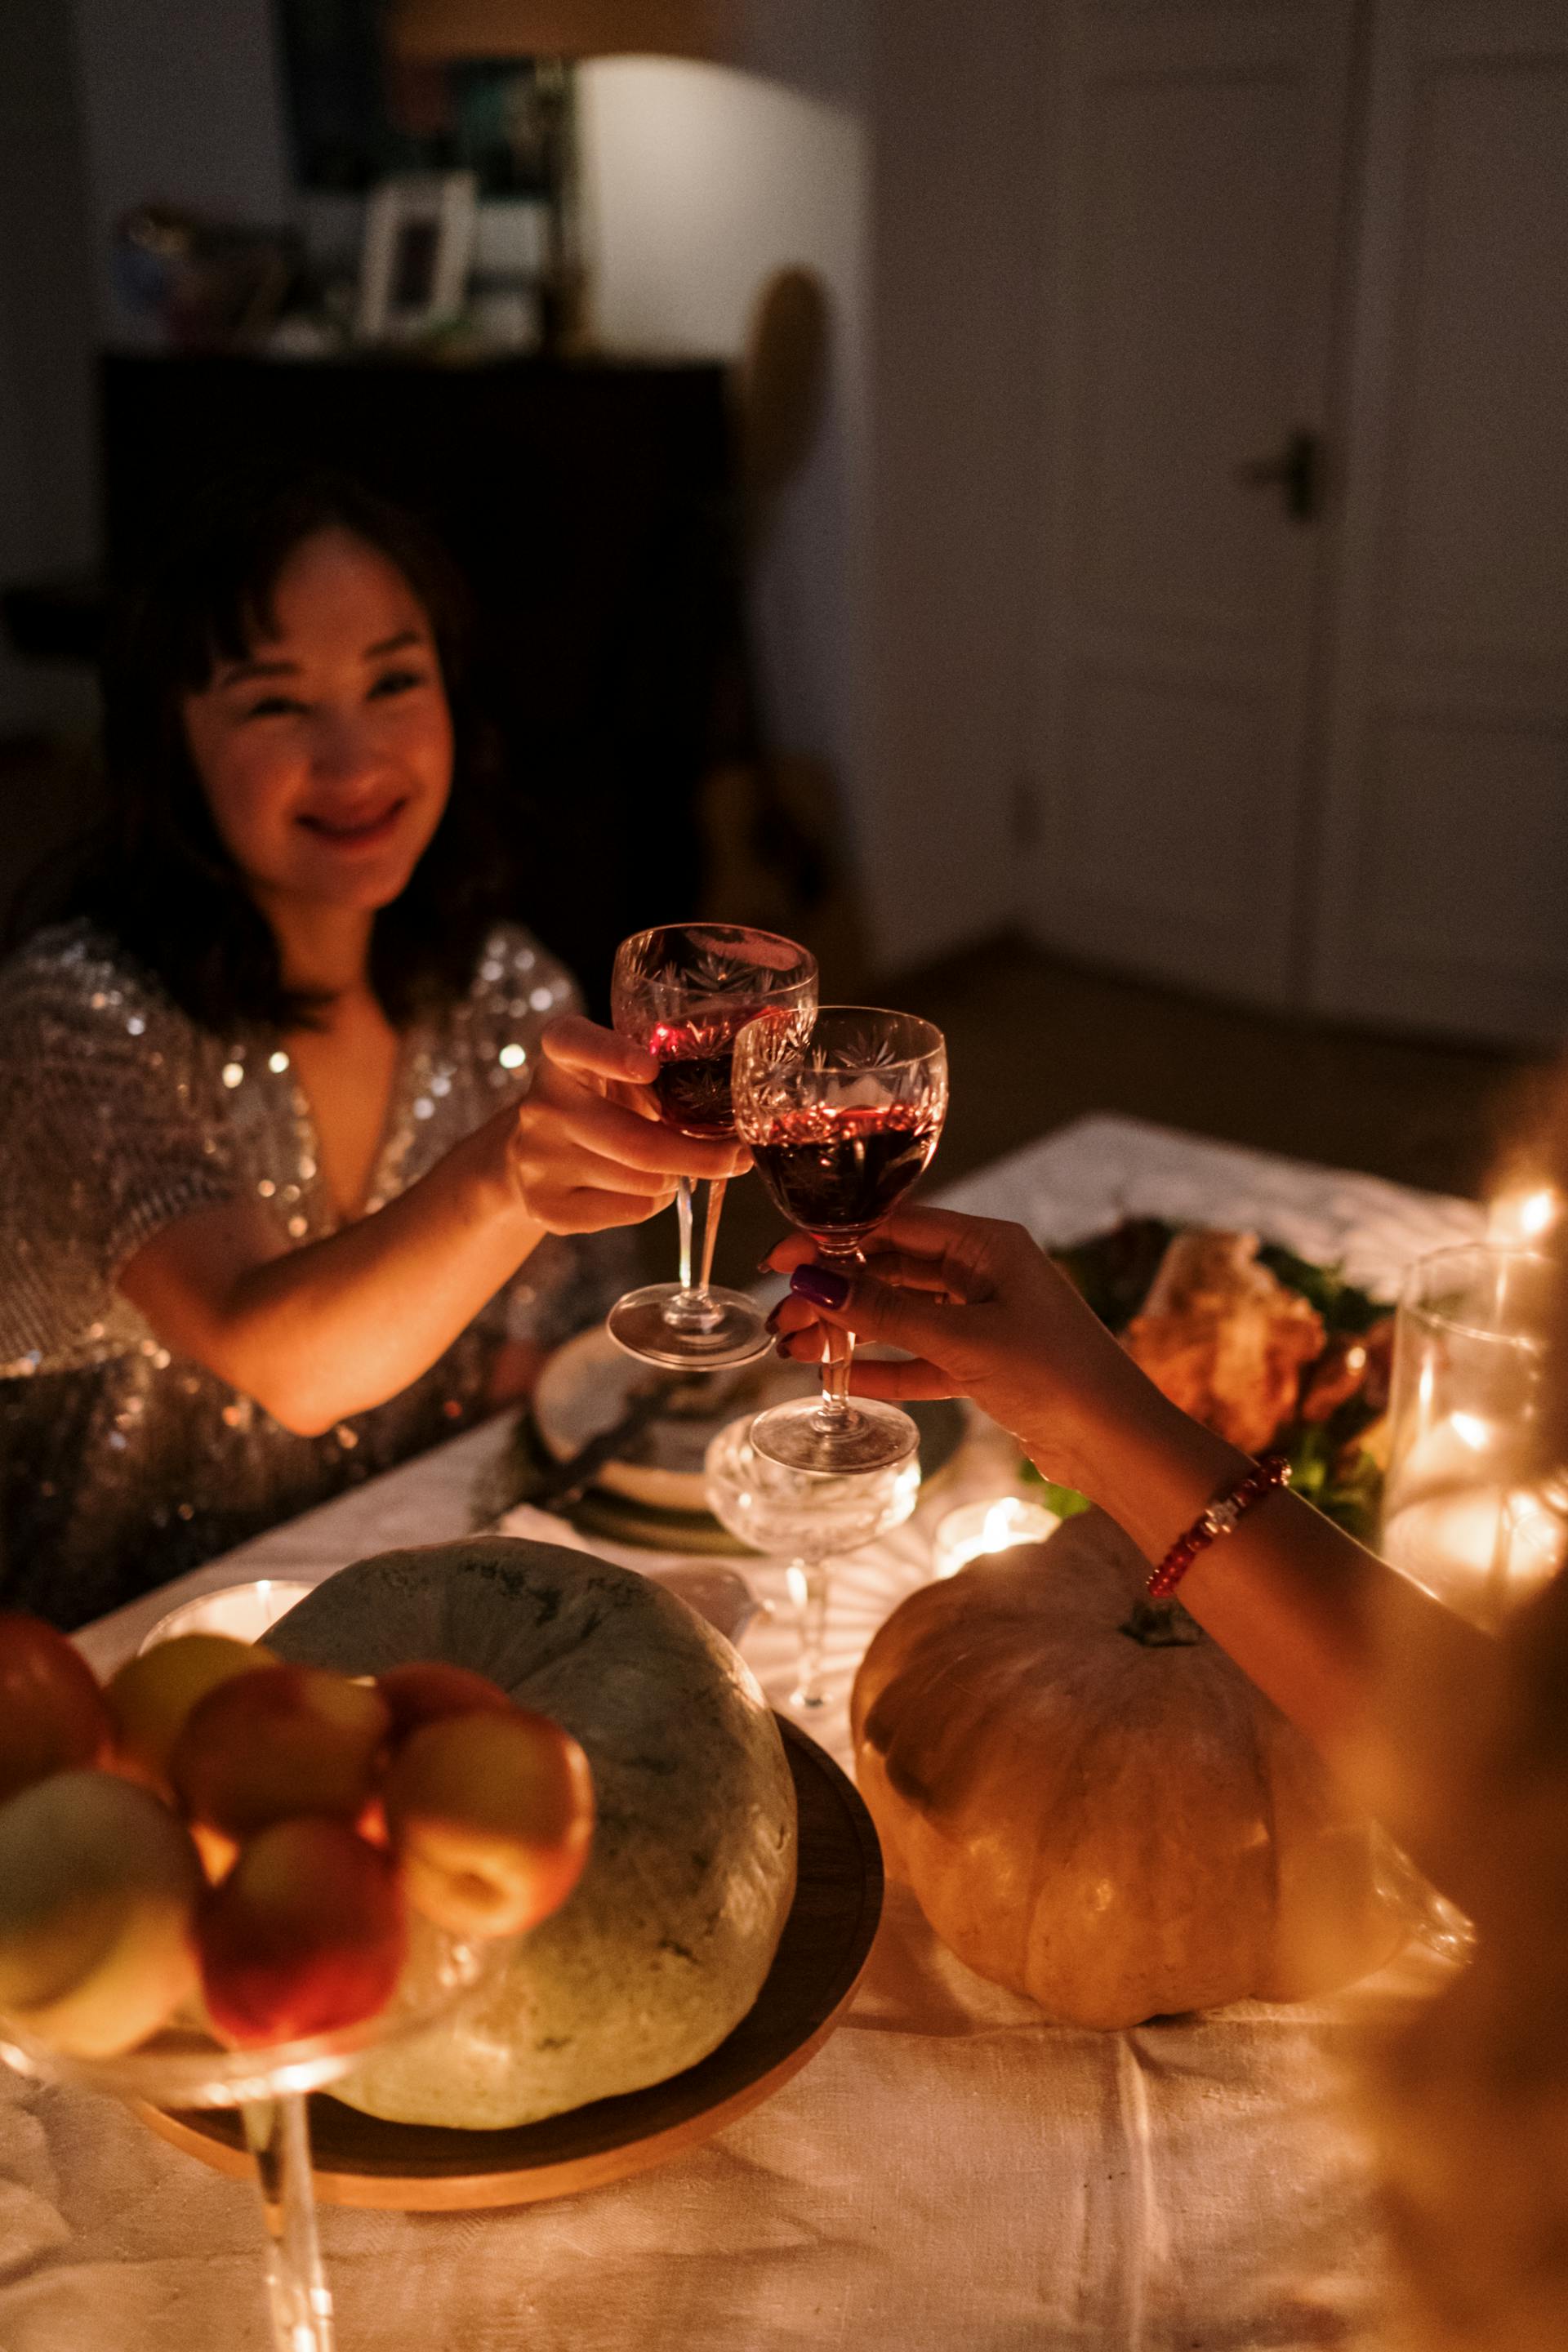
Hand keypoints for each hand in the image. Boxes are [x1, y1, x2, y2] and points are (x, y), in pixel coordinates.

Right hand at [504, 1016, 749, 1234]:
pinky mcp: (544, 1204)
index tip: (649, 1067)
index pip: (575, 1043)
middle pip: (636, 1142)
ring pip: (643, 1182)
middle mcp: (543, 1102)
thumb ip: (661, 1074)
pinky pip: (632, 1210)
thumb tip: (739, 1113)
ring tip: (673, 1167)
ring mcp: (538, 1157)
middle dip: (702, 1156)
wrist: (538, 1151)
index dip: (612, 1055)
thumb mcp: (620, 1071)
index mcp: (562, 1052)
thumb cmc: (602, 1100)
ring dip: (677, 1178)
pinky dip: (656, 1202)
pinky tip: (646, 1188)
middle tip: (739, 1157)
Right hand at [765, 1207, 1175, 1499]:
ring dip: (851, 1331)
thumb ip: (884, 1312)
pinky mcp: (988, 1365)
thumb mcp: (961, 1339)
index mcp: (989, 1244)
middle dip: (835, 1292)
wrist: (1116, 1443)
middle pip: (892, 1270)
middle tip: (782, 1316)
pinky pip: (921, 1358)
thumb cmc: (1055, 1374)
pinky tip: (841, 1378)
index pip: (893, 1226)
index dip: (833, 1241)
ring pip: (902, 1316)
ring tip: (796, 1349)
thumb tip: (812, 1283)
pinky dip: (884, 1367)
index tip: (782, 1260)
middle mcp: (987, 1273)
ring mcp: (987, 1319)